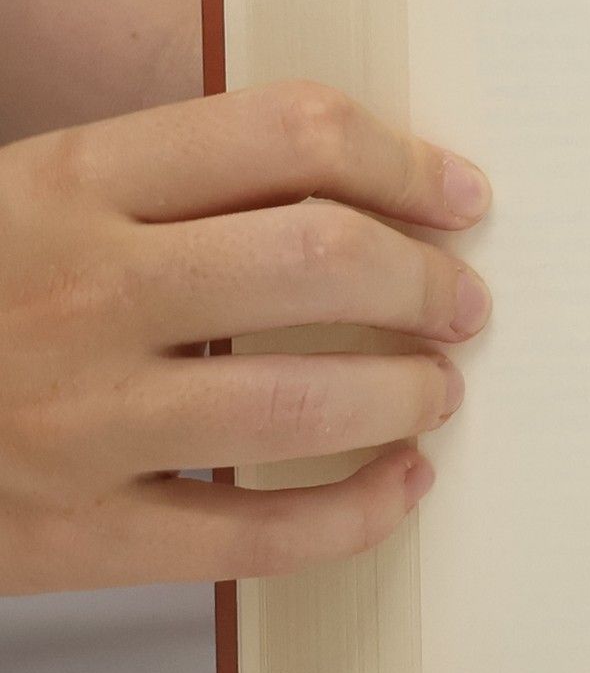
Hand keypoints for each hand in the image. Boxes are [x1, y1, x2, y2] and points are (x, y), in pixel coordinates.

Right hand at [0, 81, 491, 593]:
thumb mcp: (33, 198)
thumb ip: (173, 182)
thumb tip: (361, 182)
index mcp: (66, 183)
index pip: (284, 133)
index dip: (403, 159)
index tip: (459, 193)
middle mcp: (80, 292)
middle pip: (319, 259)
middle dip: (425, 279)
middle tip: (462, 301)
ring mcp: (79, 422)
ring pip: (303, 403)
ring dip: (406, 391)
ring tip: (436, 386)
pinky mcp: (78, 535)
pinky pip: (256, 539)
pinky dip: (357, 514)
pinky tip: (400, 483)